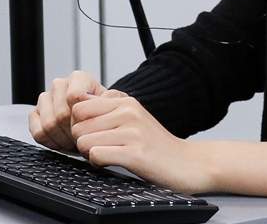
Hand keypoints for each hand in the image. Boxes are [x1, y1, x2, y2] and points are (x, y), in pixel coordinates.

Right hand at [28, 70, 107, 152]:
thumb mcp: (116, 104)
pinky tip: (63, 143)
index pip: (73, 97)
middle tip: (85, 141)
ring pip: (48, 125)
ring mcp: (45, 99)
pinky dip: (51, 143)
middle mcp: (59, 85)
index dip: (82, 118)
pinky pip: (38, 133)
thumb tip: (107, 97)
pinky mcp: (34, 114)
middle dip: (74, 134)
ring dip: (64, 140)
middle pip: (61, 115)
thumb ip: (112, 100)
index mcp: (78, 78)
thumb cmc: (104, 112)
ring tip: (76, 143)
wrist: (95, 119)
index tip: (91, 127)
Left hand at [70, 92, 209, 193]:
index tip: (90, 134)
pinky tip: (111, 163)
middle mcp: (129, 113)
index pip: (79, 106)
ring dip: (89, 154)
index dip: (79, 124)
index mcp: (126, 102)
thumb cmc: (157, 145)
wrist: (188, 163)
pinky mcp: (135, 154)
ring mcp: (132, 132)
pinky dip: (98, 163)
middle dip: (82, 140)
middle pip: (78, 125)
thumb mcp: (134, 118)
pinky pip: (96, 155)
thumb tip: (79, 105)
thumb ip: (109, 110)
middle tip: (99, 148)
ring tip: (107, 155)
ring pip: (83, 141)